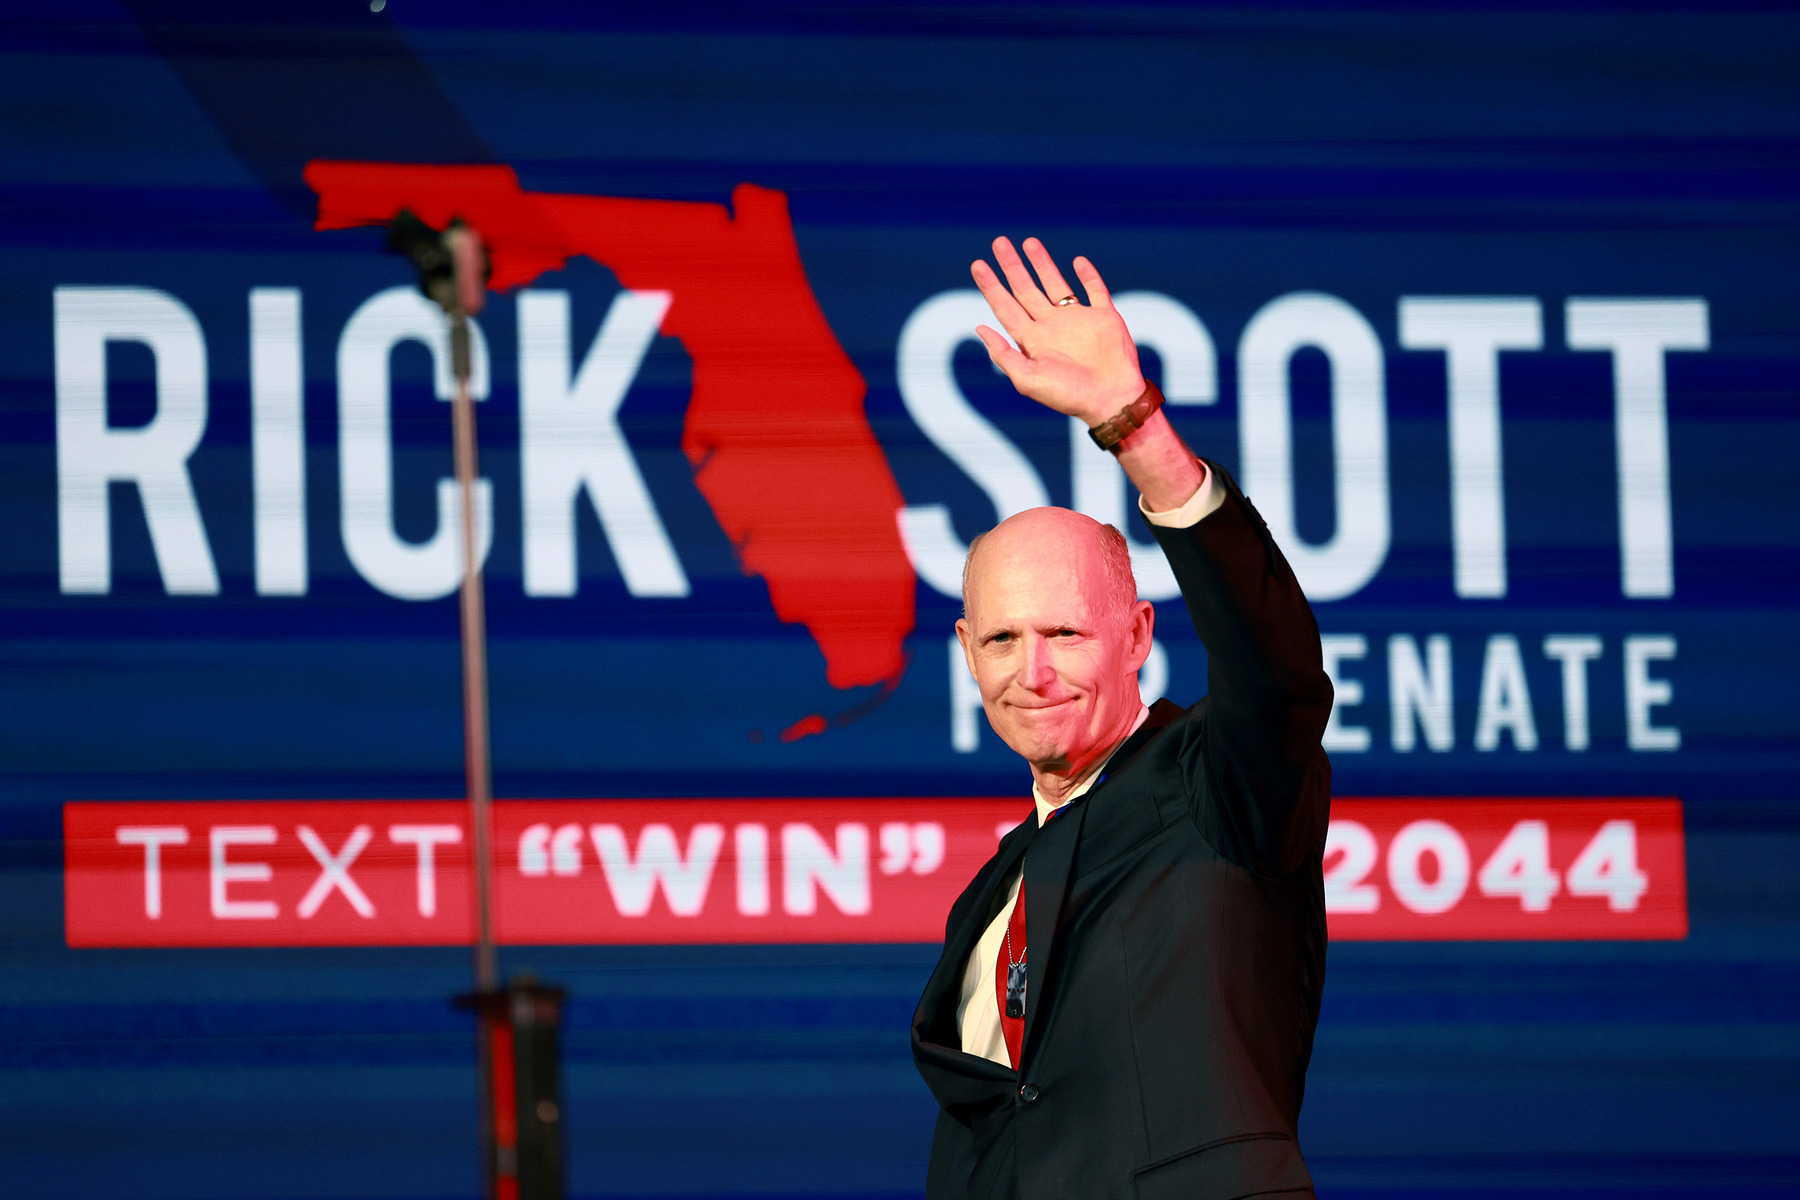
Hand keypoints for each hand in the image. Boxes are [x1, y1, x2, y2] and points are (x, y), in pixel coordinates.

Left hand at [971, 237, 1145, 424]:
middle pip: (1025, 289)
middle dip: (1011, 266)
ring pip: (1056, 283)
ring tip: (1028, 242)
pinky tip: (1077, 261)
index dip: (991, 287)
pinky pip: (1095, 289)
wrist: (1111, 399)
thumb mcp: (1028, 380)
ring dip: (1042, 263)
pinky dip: (1087, 274)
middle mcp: (1052, 326)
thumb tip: (979, 328)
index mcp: (1033, 341)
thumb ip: (1004, 355)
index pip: (1006, 307)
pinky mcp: (1104, 316)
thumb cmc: (1069, 396)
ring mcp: (1078, 319)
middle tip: (998, 242)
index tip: (978, 265)